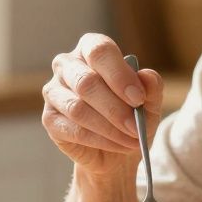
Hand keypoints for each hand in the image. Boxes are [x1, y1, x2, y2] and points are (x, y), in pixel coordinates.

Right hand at [41, 33, 163, 176]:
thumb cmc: (131, 117)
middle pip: (86, 81)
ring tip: (132, 139)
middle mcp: (67, 64)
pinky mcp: (50, 119)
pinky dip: (100, 140)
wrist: (116, 151)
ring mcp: (54, 91)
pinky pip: (73, 130)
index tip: (138, 98)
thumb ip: (151, 87)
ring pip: (78, 108)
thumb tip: (147, 76)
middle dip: (115, 108)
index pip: (99, 51)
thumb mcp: (149, 103)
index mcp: (91, 49)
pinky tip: (117, 145)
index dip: (119, 74)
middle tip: (136, 127)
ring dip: (109, 128)